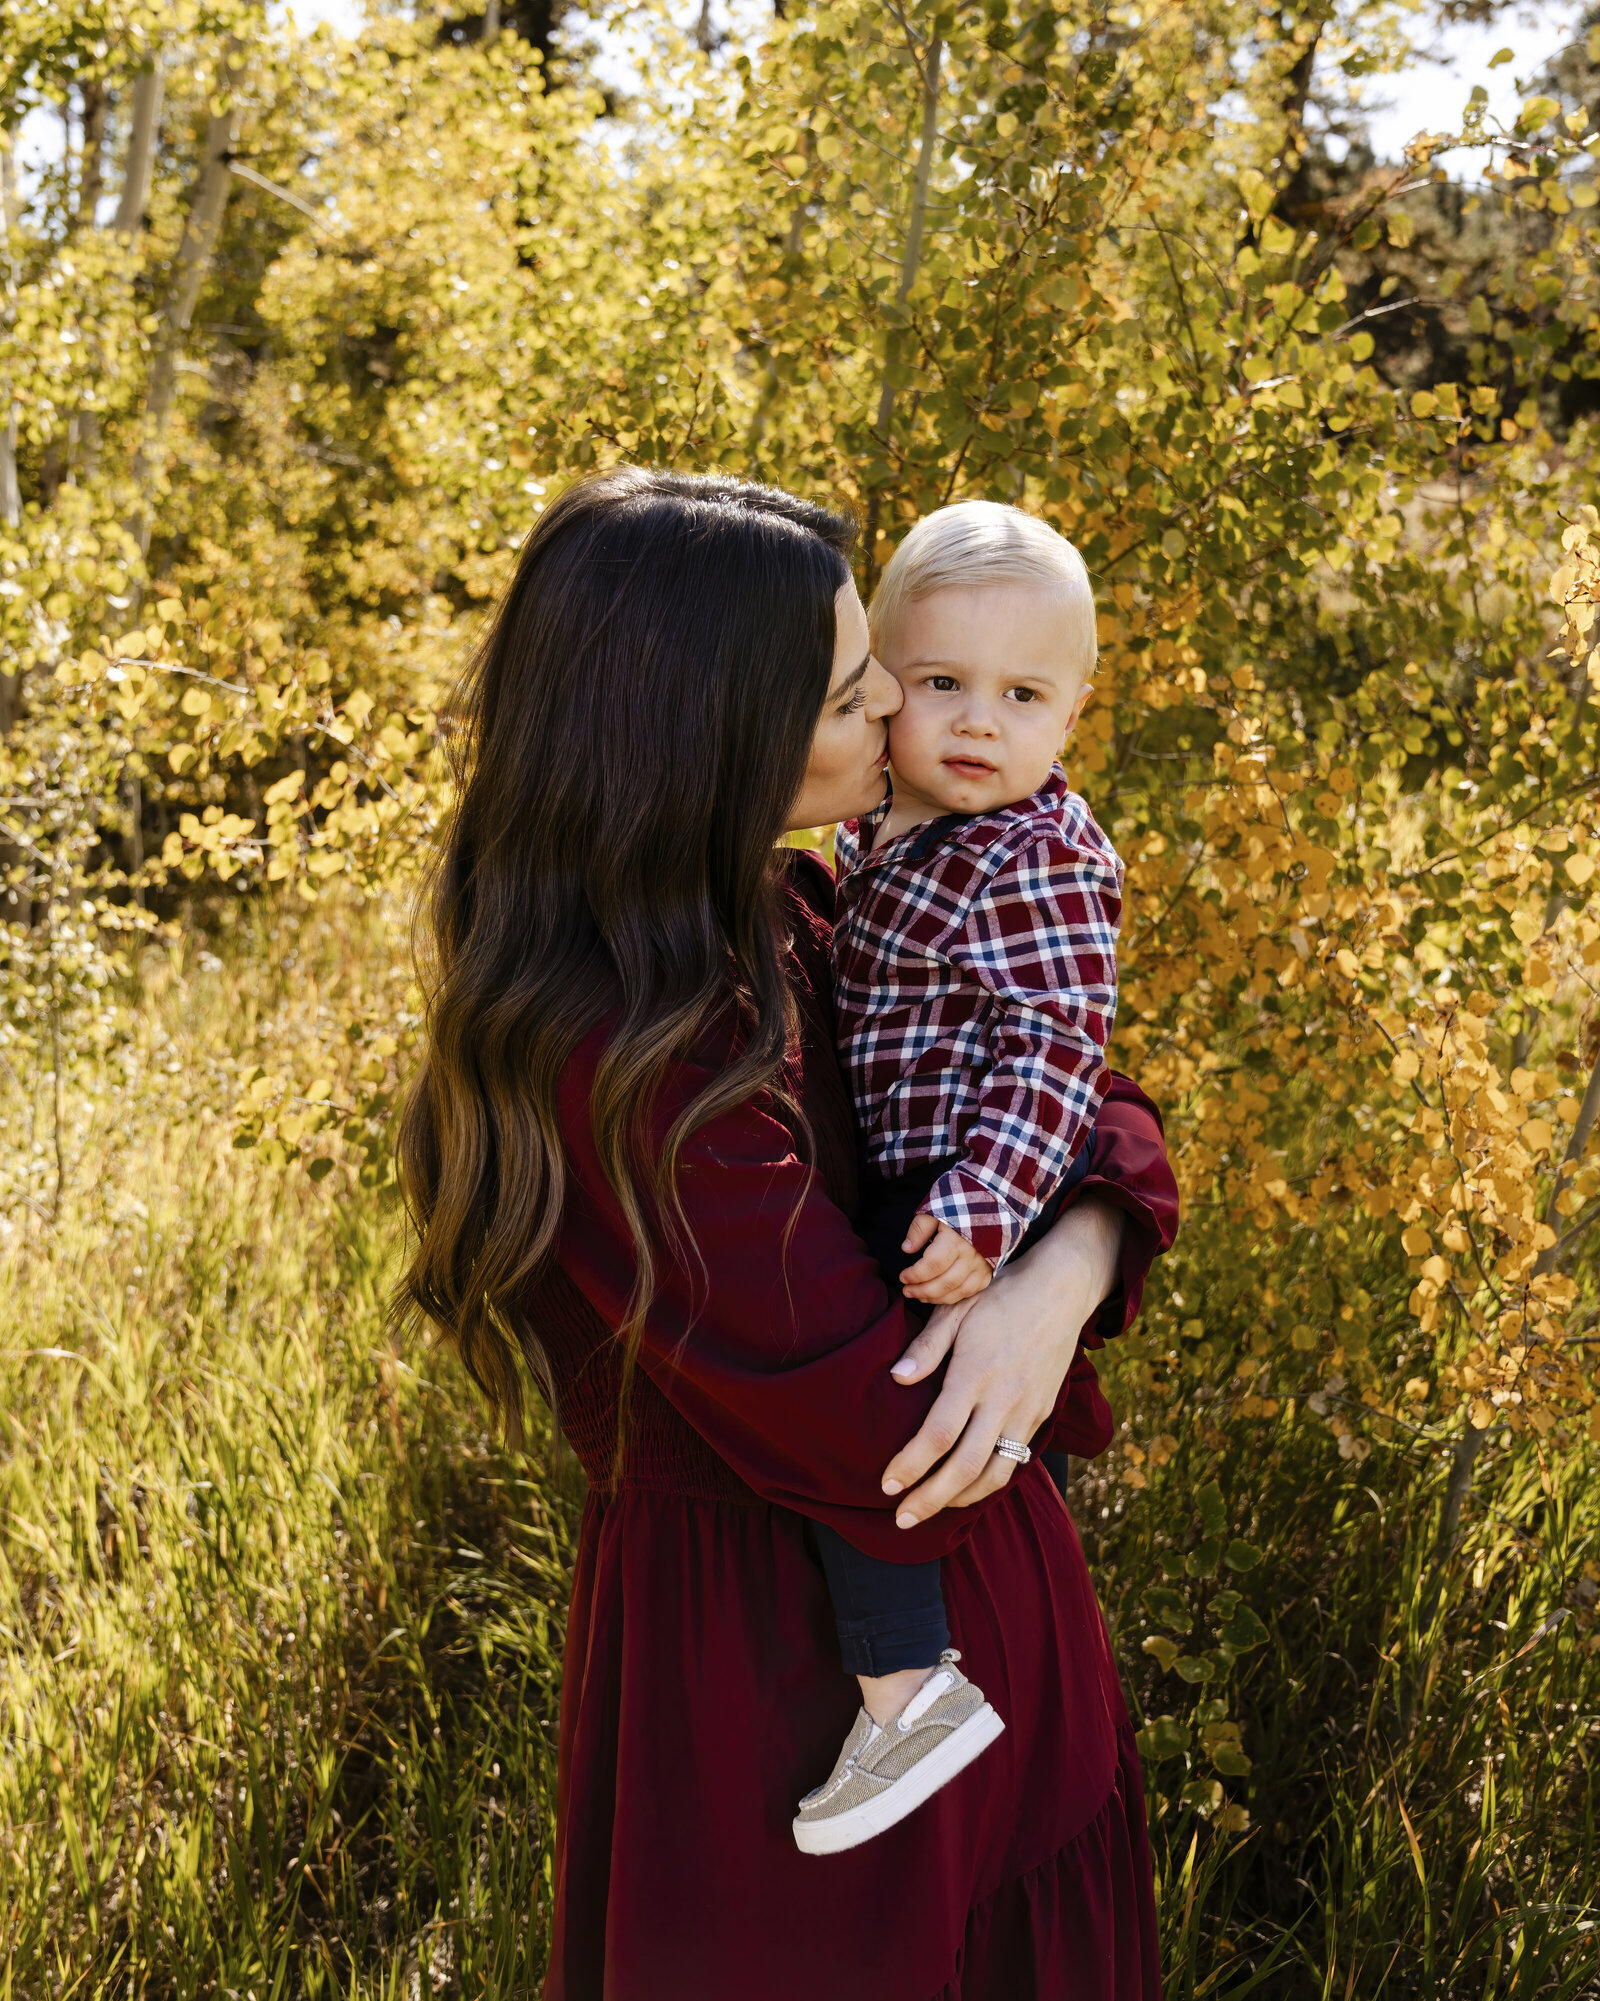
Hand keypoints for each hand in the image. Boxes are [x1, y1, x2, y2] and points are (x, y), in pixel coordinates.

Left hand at [880, 1196, 1123, 1527]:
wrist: (1060, 1292)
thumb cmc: (999, 1296)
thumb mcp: (956, 1310)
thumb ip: (926, 1348)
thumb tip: (896, 1378)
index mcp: (976, 1373)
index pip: (939, 1434)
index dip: (911, 1465)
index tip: (886, 1484)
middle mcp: (1003, 1399)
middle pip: (965, 1466)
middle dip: (930, 1499)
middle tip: (901, 1519)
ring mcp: (1027, 1411)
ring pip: (995, 1474)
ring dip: (961, 1500)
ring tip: (930, 1510)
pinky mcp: (1041, 1415)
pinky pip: (1014, 1461)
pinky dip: (987, 1482)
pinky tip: (965, 1488)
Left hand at [899, 1213, 991, 1305]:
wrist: (991, 1207)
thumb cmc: (958, 1208)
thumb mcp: (934, 1210)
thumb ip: (919, 1229)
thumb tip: (907, 1249)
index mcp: (956, 1239)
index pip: (933, 1265)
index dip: (915, 1274)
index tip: (902, 1276)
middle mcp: (971, 1256)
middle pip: (944, 1282)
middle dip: (922, 1290)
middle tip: (906, 1291)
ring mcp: (981, 1266)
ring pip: (957, 1291)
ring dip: (935, 1297)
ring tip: (919, 1296)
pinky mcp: (987, 1273)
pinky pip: (969, 1292)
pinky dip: (952, 1297)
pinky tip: (938, 1295)